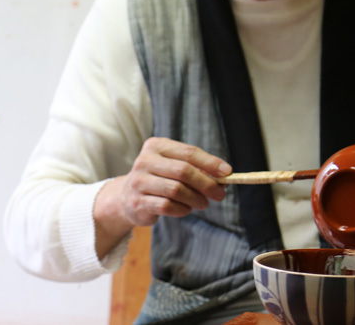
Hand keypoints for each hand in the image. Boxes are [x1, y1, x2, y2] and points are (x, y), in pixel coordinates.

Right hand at [94, 137, 231, 256]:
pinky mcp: (137, 202)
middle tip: (220, 194)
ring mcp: (138, 182)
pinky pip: (168, 206)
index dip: (210, 163)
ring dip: (196, 199)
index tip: (228, 172)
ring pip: (177, 190)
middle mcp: (144, 161)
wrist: (126, 197)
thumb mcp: (175, 166)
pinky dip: (183, 209)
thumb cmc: (160, 178)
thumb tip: (224, 176)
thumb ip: (197, 168)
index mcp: (156, 146)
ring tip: (203, 203)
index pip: (189, 152)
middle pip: (184, 171)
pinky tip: (186, 209)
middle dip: (206, 184)